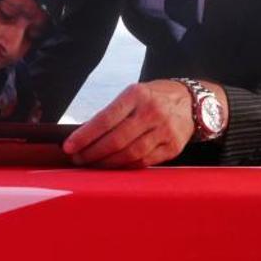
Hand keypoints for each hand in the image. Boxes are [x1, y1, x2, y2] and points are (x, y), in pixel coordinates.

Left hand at [62, 80, 195, 167]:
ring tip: (91, 164)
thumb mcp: (133, 94)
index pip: (105, 119)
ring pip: (129, 154)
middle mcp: (151, 112)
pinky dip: (125, 166)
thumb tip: (84, 135)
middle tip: (77, 159)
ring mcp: (165, 131)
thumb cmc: (153, 98)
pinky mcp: (173, 147)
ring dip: (106, 163)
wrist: (192, 102)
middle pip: (116, 140)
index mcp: (136, 95)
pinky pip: (144, 162)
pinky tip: (112, 166)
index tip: (69, 146)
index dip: (84, 135)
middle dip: (92, 153)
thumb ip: (113, 112)